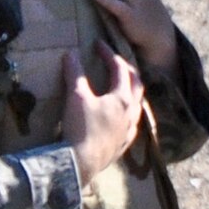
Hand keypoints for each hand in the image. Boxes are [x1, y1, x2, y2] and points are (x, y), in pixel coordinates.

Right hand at [61, 45, 144, 184]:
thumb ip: (74, 74)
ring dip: (131, 92)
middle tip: (117, 61)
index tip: (99, 44)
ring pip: (137, 106)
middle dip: (127, 70)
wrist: (81, 163)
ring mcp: (130, 130)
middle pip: (136, 85)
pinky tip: (123, 118)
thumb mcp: (76, 97)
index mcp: (122, 98)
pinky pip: (132, 125)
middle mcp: (131, 113)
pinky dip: (128, 114)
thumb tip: (71, 54)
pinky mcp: (124, 145)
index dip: (109, 54)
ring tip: (124, 86)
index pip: (119, 69)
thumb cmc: (81, 128)